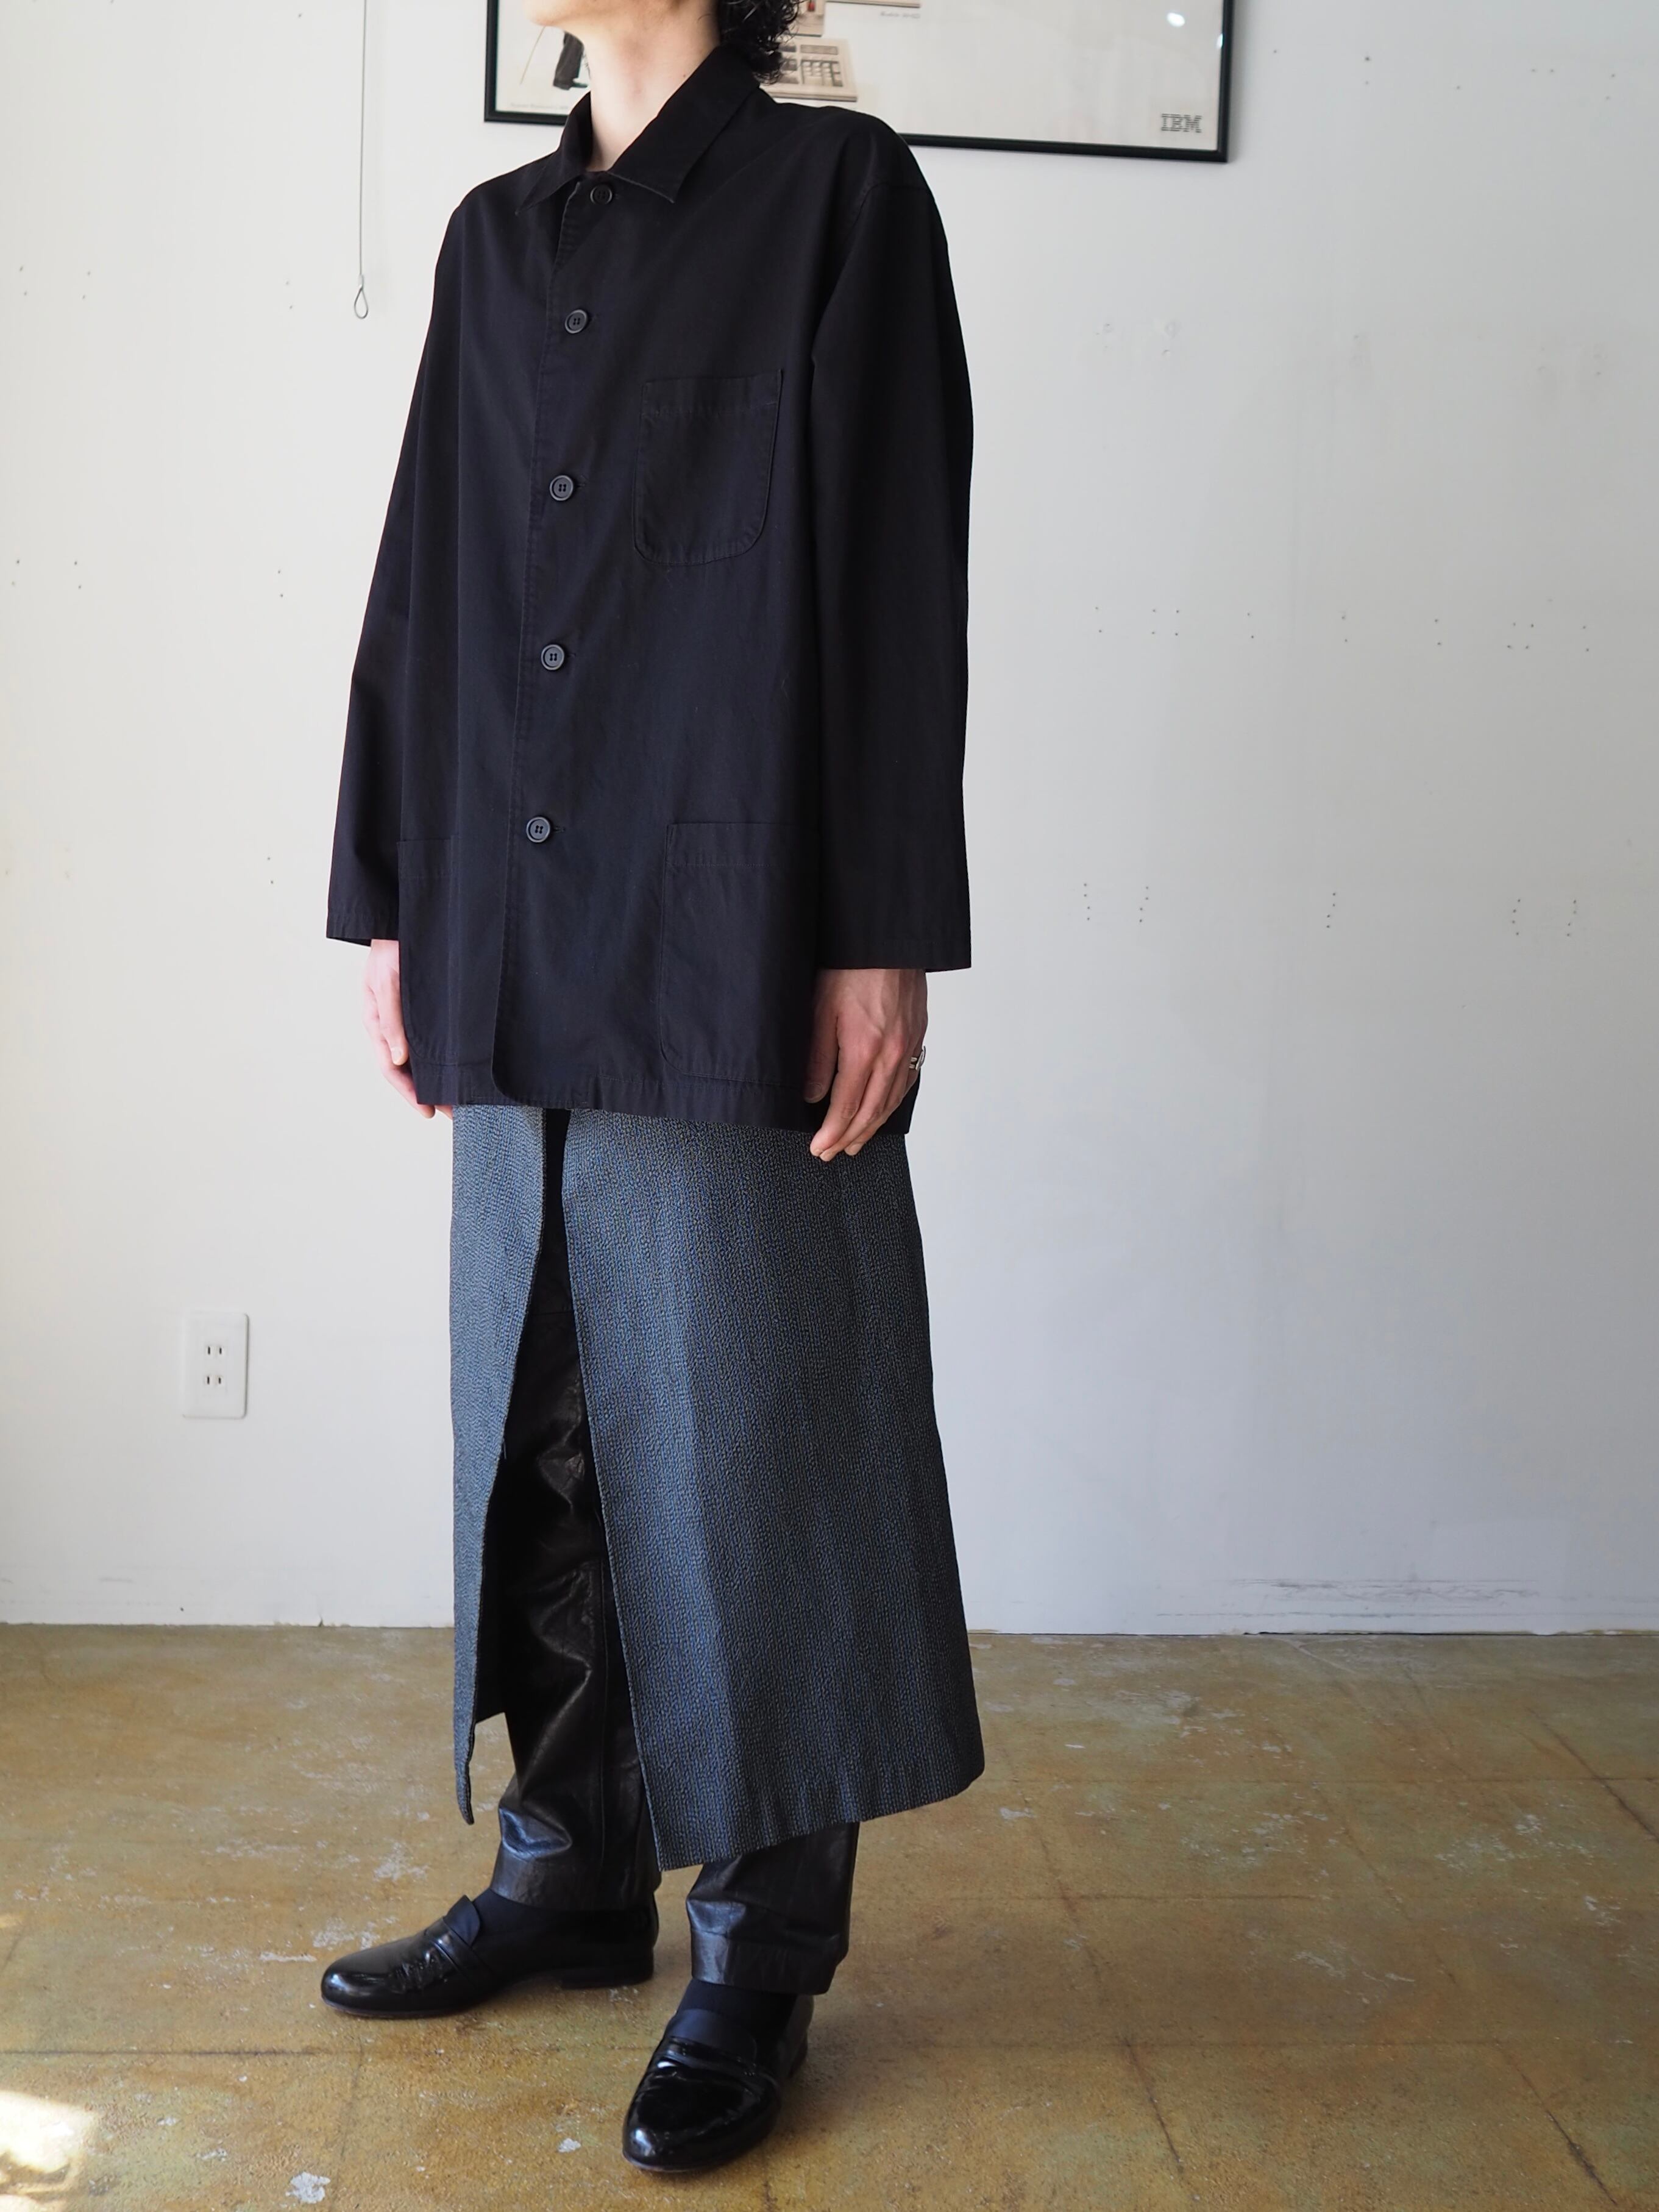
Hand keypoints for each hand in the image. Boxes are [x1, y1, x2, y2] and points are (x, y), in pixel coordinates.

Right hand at [363, 938, 450, 1119]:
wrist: (404, 919)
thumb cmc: (391, 946)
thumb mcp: (388, 980)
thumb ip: (391, 1019)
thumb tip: (397, 1060)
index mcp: (375, 1021)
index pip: (390, 1068)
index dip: (409, 1093)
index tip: (428, 1112)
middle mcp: (390, 1025)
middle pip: (407, 1069)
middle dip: (428, 1093)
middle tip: (455, 1113)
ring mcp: (404, 1018)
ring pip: (419, 1058)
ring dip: (437, 1077)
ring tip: (460, 1097)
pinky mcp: (420, 1009)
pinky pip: (429, 1040)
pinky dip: (442, 1057)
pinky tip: (458, 1066)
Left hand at [804, 967, 926, 1160]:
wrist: (887, 939)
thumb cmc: (850, 968)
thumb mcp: (819, 1010)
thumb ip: (816, 1058)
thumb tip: (812, 1096)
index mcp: (865, 1050)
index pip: (847, 1107)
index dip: (832, 1133)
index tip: (819, 1148)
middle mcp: (891, 1055)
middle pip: (871, 1112)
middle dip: (850, 1137)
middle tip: (831, 1153)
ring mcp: (908, 1047)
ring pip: (892, 1100)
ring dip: (873, 1127)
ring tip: (855, 1143)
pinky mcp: (917, 1036)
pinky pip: (907, 1081)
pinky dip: (893, 1103)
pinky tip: (883, 1110)